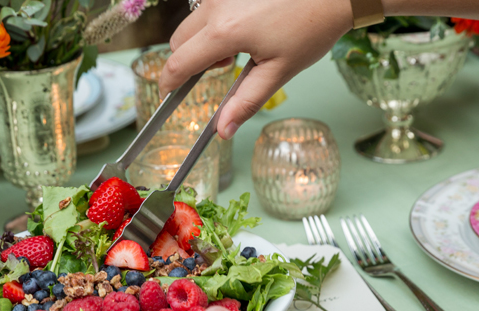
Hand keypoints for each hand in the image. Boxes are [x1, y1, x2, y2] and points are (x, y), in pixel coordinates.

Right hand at [159, 0, 352, 138]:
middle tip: (226, 65)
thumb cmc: (311, 25)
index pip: (178, 63)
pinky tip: (247, 20)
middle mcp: (215, 5)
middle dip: (191, 59)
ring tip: (243, 41)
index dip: (168, 83)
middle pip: (178, 40)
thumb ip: (245, 101)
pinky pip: (209, 5)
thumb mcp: (278, 71)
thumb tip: (222, 130)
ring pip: (193, 21)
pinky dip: (217, 19)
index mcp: (224, 32)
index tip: (167, 94)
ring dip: (205, 38)